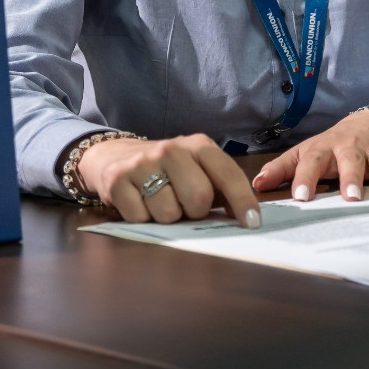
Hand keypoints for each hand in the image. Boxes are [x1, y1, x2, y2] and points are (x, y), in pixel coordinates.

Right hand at [78, 133, 261, 228]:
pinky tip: (141, 203)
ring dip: (168, 218)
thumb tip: (247, 218)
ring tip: (161, 202)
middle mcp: (171, 149)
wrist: (116, 155)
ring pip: (168, 213)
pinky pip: (140, 218)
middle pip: (198, 197)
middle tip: (186, 207)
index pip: (227, 174)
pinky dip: (143, 218)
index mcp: (199, 145)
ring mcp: (142, 163)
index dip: (242, 201)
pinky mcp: (117, 180)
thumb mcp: (198, 168)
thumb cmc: (169, 170)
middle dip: (196, 212)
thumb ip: (222, 188)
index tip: (252, 223)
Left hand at [251, 111, 368, 201]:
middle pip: (350, 160)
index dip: (305, 178)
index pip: (312, 161)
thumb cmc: (331, 145)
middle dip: (351, 177)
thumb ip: (282, 170)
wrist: (368, 121)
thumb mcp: (305, 152)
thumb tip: (256, 186)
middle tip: (351, 197)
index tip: (301, 198)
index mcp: (325, 149)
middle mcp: (351, 148)